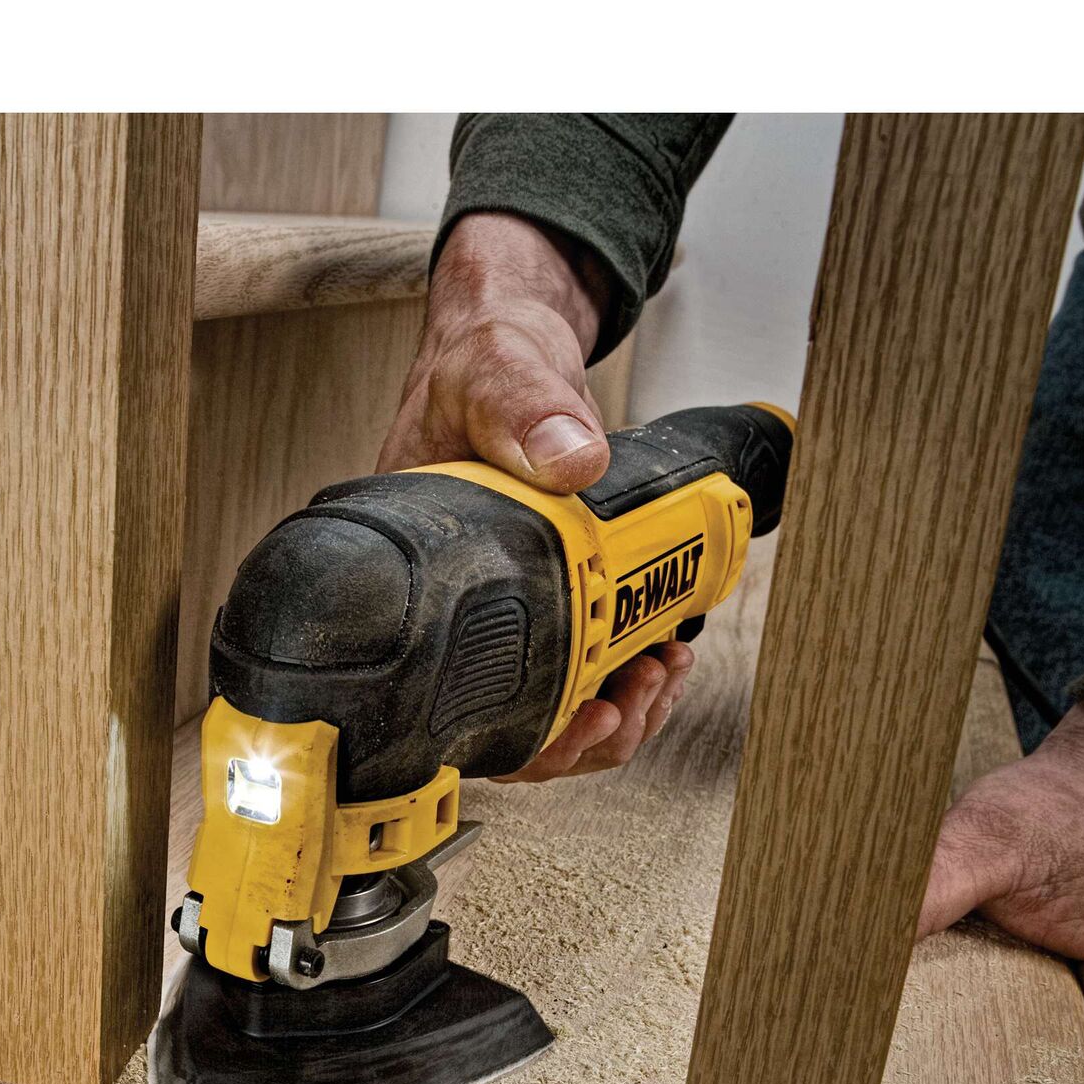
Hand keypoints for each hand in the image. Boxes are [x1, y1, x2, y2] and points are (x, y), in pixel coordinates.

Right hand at [382, 211, 688, 779]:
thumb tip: (574, 461)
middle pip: (514, 730)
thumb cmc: (473, 366)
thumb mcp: (493, 373)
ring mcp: (507, 611)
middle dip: (591, 730)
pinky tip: (662, 647)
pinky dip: (626, 674)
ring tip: (662, 668)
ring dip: (618, 710)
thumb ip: (525, 409)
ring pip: (552, 710)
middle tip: (642, 685)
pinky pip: (580, 668)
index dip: (524, 738)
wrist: (504, 346)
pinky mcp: (547, 600)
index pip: (452, 703)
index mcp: (421, 582)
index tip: (589, 717)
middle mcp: (460, 611)